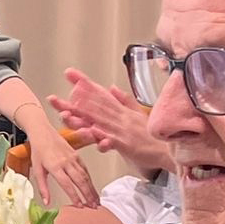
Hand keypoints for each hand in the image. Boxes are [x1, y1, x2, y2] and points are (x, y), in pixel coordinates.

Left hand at [25, 121, 99, 208]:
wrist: (43, 132)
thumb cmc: (38, 150)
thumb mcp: (36, 170)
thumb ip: (42, 187)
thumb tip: (46, 202)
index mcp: (55, 166)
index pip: (67, 184)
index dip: (74, 196)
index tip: (80, 205)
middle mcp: (66, 162)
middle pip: (80, 181)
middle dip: (88, 195)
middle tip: (93, 206)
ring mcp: (73, 158)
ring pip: (85, 175)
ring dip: (91, 188)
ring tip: (95, 200)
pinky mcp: (76, 155)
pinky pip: (85, 169)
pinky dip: (90, 179)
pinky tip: (92, 187)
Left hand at [48, 69, 170, 172]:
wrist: (169, 149)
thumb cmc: (154, 135)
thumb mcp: (139, 114)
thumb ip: (125, 100)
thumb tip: (113, 88)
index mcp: (121, 110)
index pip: (99, 93)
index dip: (83, 83)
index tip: (69, 74)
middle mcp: (119, 117)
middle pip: (93, 106)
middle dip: (73, 100)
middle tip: (55, 96)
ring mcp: (121, 129)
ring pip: (97, 121)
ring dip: (81, 117)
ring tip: (65, 112)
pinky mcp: (125, 144)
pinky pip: (109, 140)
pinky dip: (99, 136)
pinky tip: (88, 132)